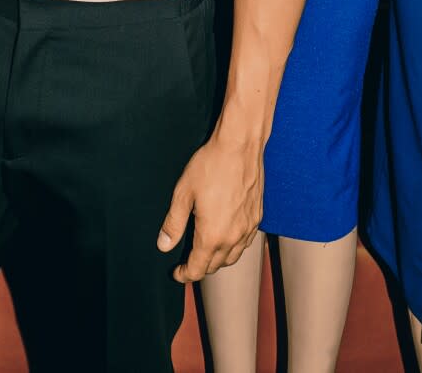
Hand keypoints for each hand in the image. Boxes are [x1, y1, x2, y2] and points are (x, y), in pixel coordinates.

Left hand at [156, 132, 262, 281]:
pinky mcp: (257, 217)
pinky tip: (226, 236)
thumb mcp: (183, 193)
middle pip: (215, 266)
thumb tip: (164, 246)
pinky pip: (245, 243)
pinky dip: (233, 247)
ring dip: (218, 260)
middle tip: (188, 261)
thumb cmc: (210, 165)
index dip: (185, 275)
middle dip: (200, 268)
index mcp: (212, 236)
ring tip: (205, 252)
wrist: (240, 146)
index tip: (177, 273)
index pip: (198, 269)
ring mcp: (248, 228)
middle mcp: (233, 238)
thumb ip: (173, 223)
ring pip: (232, 257)